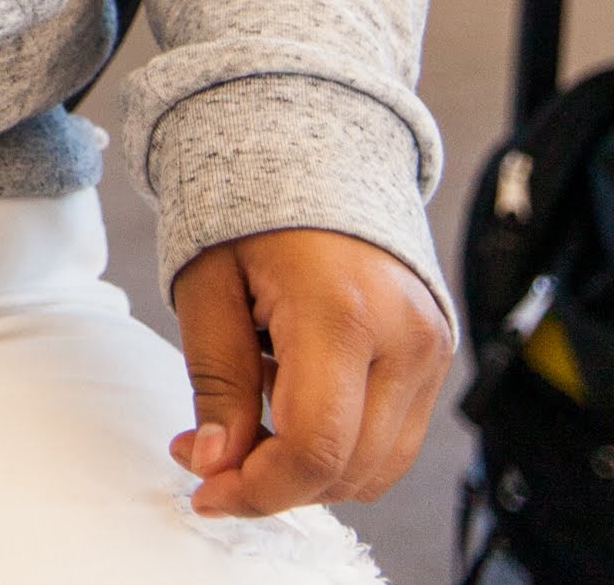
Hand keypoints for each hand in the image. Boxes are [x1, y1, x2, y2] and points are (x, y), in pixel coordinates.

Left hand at [167, 227, 451, 517]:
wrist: (313, 149)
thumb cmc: (249, 205)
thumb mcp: (206, 286)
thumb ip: (215, 380)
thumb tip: (216, 462)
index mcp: (342, 312)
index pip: (315, 446)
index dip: (257, 487)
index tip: (205, 491)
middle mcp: (405, 338)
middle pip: (351, 468)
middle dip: (276, 483)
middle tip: (209, 458)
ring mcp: (431, 349)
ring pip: (378, 466)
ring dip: (309, 468)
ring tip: (248, 415)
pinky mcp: (436, 354)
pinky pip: (393, 436)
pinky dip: (339, 443)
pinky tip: (288, 396)